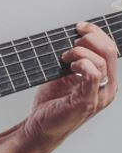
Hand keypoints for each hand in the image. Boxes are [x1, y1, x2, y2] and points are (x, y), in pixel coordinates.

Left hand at [20, 21, 118, 152]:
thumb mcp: (63, 73)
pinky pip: (93, 75)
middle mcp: (106, 87)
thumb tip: (69, 36)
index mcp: (104, 78)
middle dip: (89, 38)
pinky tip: (70, 66)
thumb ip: (72, 58)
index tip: (79, 26)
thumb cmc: (52, 102)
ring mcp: (98, 95)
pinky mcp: (86, 101)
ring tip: (65, 59)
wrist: (41, 126)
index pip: (110, 48)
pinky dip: (82, 64)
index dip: (96, 32)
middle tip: (71, 43)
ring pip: (100, 61)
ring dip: (79, 52)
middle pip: (110, 50)